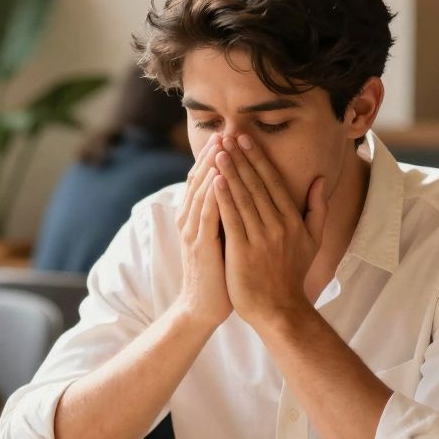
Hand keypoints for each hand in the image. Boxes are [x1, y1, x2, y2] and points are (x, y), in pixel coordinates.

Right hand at [173, 134, 231, 330]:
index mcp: (198, 217)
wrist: (204, 307)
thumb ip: (231, 216)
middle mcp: (191, 219)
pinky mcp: (199, 244)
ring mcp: (193, 231)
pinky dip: (212, 193)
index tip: (231, 137)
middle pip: (201, 180)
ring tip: (222, 146)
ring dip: (212, 167)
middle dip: (213, 155)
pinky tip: (220, 176)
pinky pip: (206, 213)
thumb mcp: (225, 240)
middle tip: (225, 132)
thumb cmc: (220, 275)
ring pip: (202, 192)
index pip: (206, 180)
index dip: (217, 158)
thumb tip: (246, 195)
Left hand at [212, 134, 326, 329]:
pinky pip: (232, 219)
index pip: (272, 182)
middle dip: (241, 158)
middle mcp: (278, 225)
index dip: (258, 158)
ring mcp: (261, 238)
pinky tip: (214, 181)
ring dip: (230, 171)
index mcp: (292, 220)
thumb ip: (317, 209)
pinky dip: (223, 198)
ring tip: (218, 150)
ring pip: (243, 198)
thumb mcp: (313, 241)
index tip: (245, 139)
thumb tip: (320, 180)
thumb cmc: (292, 275)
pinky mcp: (243, 251)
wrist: (280, 309)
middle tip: (227, 134)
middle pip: (256, 184)